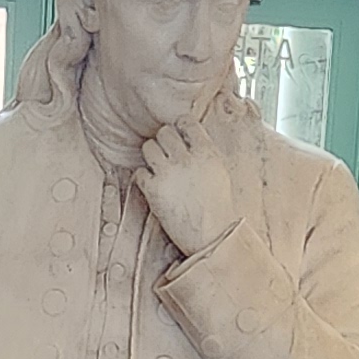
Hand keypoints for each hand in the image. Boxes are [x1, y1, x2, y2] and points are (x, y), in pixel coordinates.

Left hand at [135, 116, 239, 257]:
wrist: (211, 236)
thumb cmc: (218, 207)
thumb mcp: (219, 172)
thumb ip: (204, 152)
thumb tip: (190, 138)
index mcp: (206, 152)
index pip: (185, 122)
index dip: (179, 128)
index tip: (178, 137)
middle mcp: (186, 159)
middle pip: (164, 132)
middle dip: (163, 142)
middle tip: (166, 155)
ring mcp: (168, 174)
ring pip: (148, 147)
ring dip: (151, 156)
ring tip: (158, 169)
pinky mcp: (153, 191)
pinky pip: (139, 172)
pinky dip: (143, 178)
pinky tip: (153, 185)